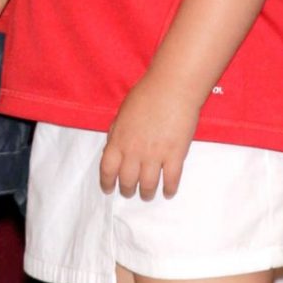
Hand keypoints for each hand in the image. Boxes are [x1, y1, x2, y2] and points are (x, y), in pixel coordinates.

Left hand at [99, 72, 198, 201]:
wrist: (172, 88)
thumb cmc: (146, 94)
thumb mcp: (122, 112)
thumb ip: (117, 132)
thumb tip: (114, 145)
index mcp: (118, 140)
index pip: (107, 169)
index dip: (107, 182)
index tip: (108, 189)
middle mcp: (134, 151)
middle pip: (127, 180)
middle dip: (127, 190)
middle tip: (130, 192)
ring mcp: (155, 155)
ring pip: (148, 185)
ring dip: (146, 193)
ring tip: (147, 195)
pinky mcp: (175, 155)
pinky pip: (171, 179)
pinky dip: (169, 189)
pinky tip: (168, 192)